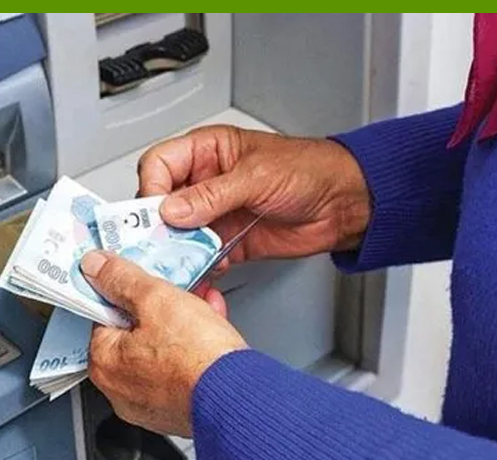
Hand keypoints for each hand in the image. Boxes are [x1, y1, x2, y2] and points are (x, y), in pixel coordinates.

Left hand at [81, 250, 246, 437]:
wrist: (239, 397)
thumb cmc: (196, 358)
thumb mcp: (155, 298)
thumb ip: (122, 278)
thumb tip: (96, 266)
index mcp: (104, 363)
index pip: (104, 315)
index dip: (126, 292)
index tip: (141, 282)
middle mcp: (120, 390)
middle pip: (133, 333)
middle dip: (159, 308)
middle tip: (176, 294)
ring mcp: (150, 404)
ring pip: (161, 350)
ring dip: (181, 325)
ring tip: (201, 307)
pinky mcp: (178, 410)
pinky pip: (180, 370)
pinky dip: (194, 349)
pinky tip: (211, 330)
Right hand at [138, 125, 370, 272]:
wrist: (345, 203)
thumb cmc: (310, 170)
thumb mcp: (256, 176)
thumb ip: (211, 194)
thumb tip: (172, 209)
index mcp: (207, 151)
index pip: (159, 164)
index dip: (151, 188)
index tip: (156, 213)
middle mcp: (205, 181)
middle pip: (160, 203)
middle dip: (157, 226)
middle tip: (157, 244)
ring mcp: (214, 213)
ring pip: (176, 234)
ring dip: (175, 252)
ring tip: (179, 263)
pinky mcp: (227, 241)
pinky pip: (200, 256)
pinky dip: (197, 268)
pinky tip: (205, 271)